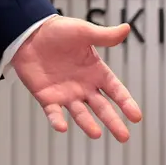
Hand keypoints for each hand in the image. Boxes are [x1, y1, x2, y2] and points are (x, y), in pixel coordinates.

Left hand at [9, 16, 142, 141]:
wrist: (30, 33)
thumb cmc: (59, 31)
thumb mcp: (84, 31)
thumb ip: (104, 35)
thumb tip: (126, 28)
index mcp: (96, 71)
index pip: (116, 90)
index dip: (126, 103)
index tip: (136, 117)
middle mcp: (84, 86)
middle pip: (102, 107)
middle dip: (113, 122)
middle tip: (124, 137)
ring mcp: (66, 94)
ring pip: (81, 113)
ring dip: (88, 124)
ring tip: (96, 134)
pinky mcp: (48, 98)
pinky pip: (53, 112)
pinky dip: (57, 120)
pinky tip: (62, 127)